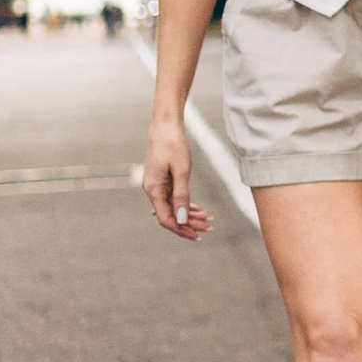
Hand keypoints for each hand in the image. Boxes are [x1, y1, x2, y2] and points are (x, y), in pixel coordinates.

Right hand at [142, 115, 208, 241]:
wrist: (166, 125)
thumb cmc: (173, 144)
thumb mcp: (182, 170)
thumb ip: (182, 196)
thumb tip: (182, 219)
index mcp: (153, 189)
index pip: (165, 219)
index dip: (181, 229)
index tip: (197, 236)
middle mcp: (152, 190)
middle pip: (170, 215)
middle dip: (189, 223)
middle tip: (208, 227)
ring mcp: (156, 185)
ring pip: (172, 207)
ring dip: (189, 215)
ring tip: (207, 219)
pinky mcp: (162, 180)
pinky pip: (173, 198)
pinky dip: (186, 204)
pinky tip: (199, 208)